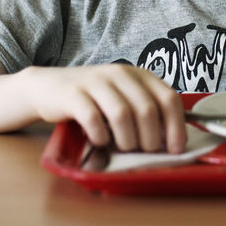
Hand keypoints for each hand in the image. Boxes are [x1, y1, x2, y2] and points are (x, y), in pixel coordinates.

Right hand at [22, 63, 187, 154]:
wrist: (49, 87)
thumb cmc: (93, 99)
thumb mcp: (123, 98)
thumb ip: (145, 111)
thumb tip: (172, 141)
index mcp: (138, 75)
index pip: (168, 98)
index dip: (176, 126)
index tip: (175, 149)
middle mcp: (120, 74)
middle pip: (147, 109)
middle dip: (150, 139)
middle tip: (143, 152)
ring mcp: (96, 82)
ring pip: (122, 114)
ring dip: (127, 140)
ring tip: (123, 148)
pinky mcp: (74, 94)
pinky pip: (93, 119)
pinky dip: (100, 136)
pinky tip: (99, 141)